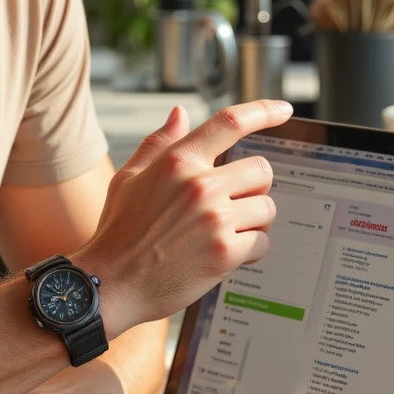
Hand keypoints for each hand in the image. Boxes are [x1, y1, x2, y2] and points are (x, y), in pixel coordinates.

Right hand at [76, 101, 289, 336]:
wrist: (110, 283)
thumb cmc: (118, 232)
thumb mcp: (130, 178)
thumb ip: (159, 143)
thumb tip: (180, 113)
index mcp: (178, 161)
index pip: (230, 123)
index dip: (263, 111)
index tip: (283, 109)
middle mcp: (200, 185)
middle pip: (262, 170)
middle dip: (252, 187)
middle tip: (231, 205)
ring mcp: (214, 219)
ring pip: (267, 208)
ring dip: (253, 221)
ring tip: (225, 233)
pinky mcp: (225, 253)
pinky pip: (263, 242)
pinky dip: (251, 251)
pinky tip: (225, 255)